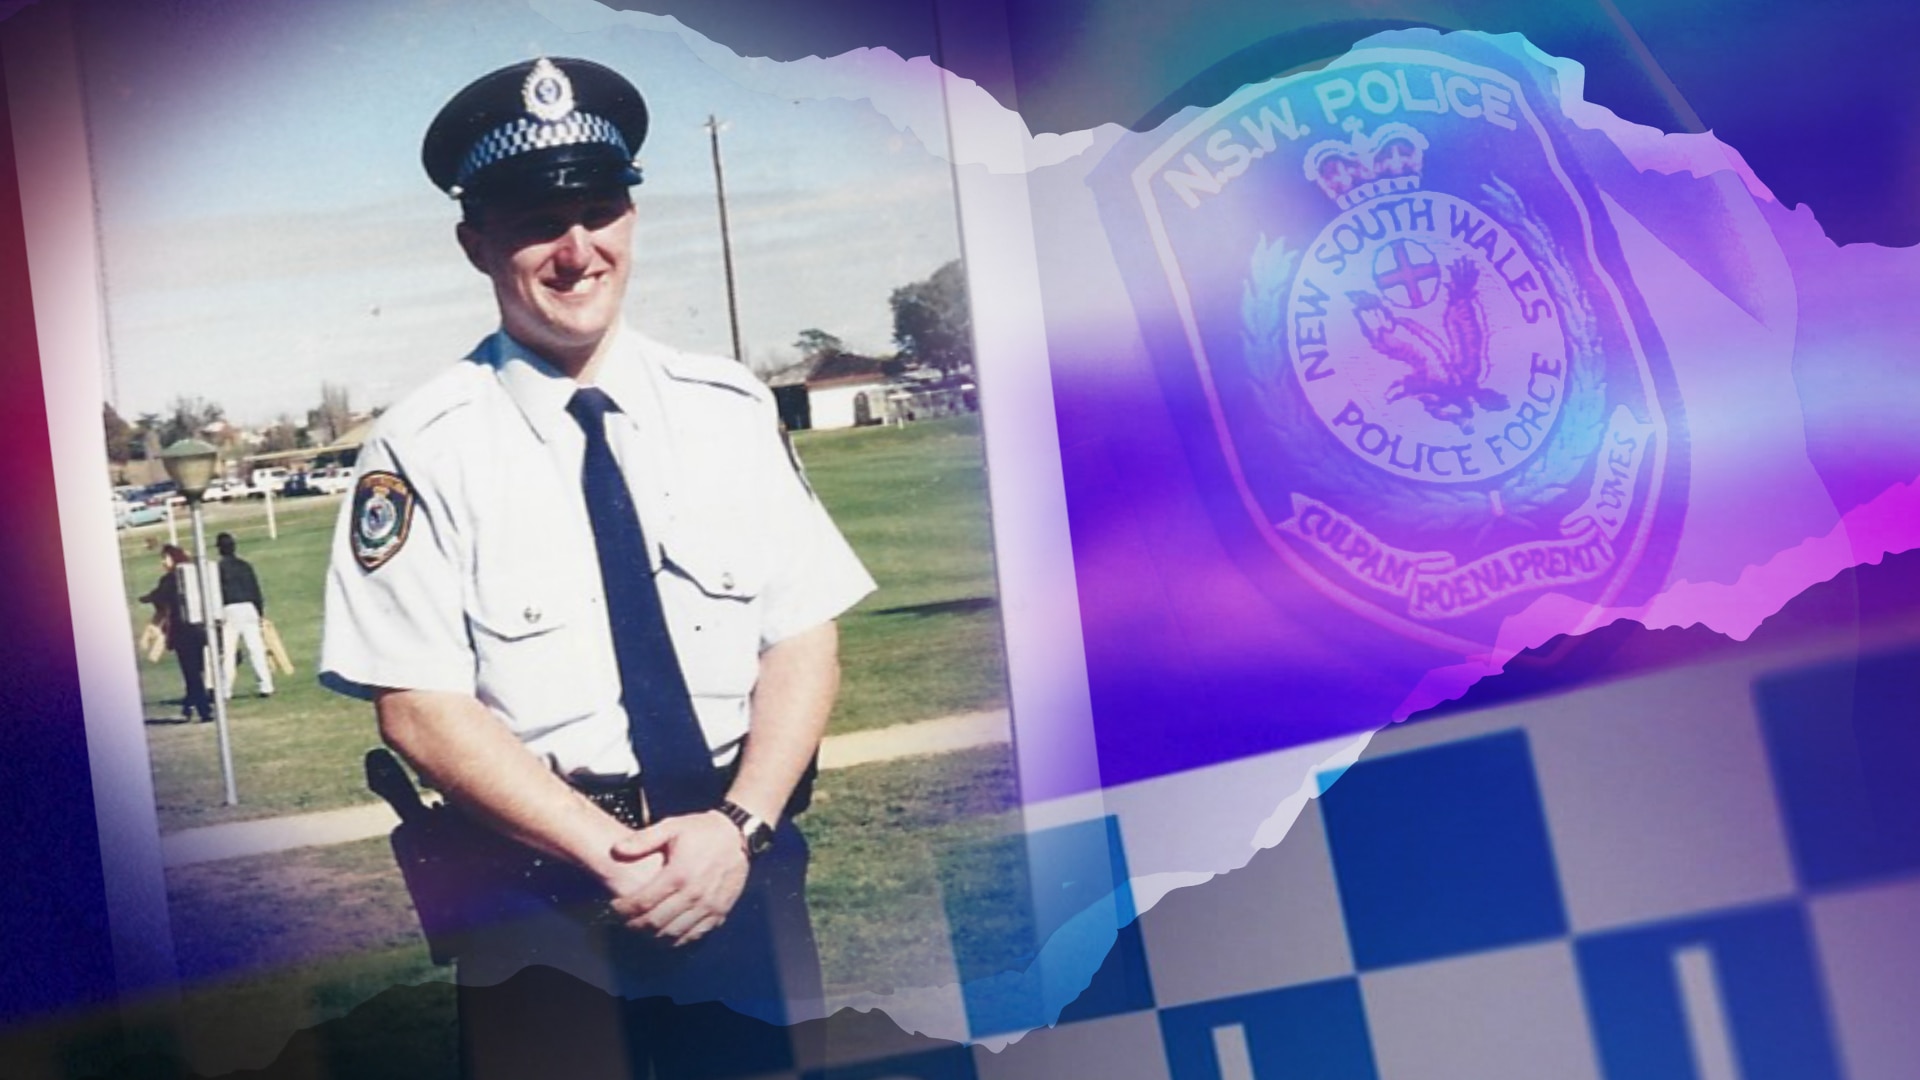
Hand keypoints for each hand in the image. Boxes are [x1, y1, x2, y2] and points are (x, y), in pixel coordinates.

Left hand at [607, 811, 748, 945]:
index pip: (643, 902)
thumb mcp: (671, 827)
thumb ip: (642, 840)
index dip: (623, 909)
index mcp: (678, 874)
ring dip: (652, 936)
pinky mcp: (719, 913)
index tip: (614, 907)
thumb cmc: (702, 831)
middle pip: (655, 923)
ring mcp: (708, 907)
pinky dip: (676, 939)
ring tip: (642, 927)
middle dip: (634, 925)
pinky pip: (694, 935)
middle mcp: (694, 895)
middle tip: (624, 920)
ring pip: (673, 934)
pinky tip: (665, 933)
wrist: (738, 836)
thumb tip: (616, 849)